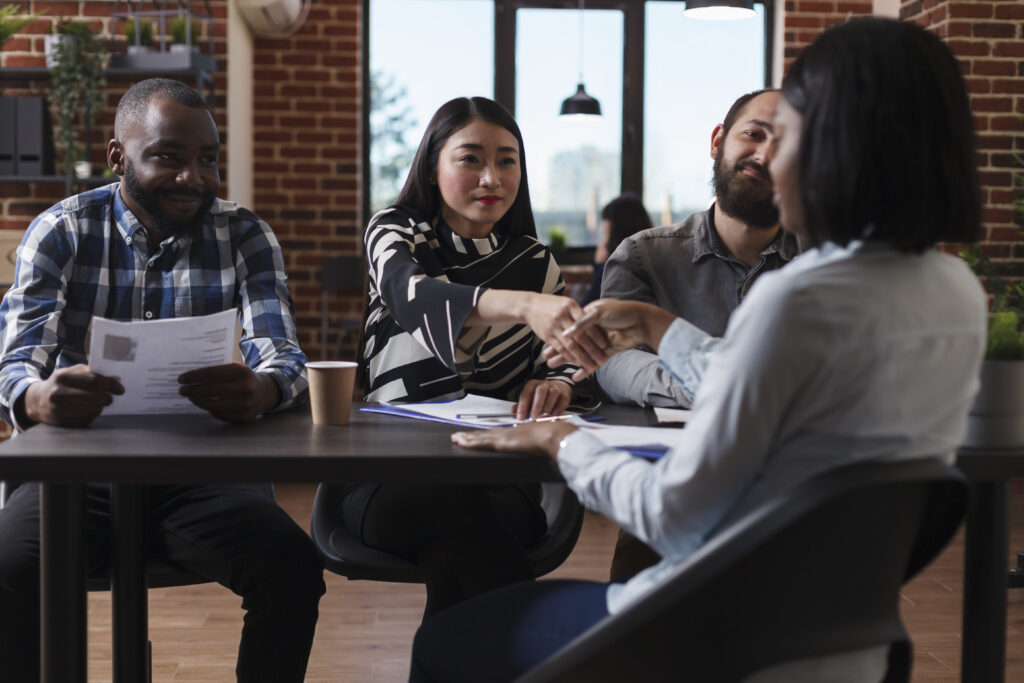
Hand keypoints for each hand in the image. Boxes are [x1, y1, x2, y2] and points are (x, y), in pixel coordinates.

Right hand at [22, 365, 124, 427]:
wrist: (38, 400)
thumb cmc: (61, 384)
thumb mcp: (71, 372)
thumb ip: (90, 372)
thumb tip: (114, 378)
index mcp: (62, 377)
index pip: (94, 381)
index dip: (110, 385)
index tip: (120, 389)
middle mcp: (58, 393)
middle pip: (95, 397)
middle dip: (107, 398)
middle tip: (109, 398)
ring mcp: (59, 410)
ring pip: (93, 410)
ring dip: (99, 407)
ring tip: (96, 403)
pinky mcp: (62, 422)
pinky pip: (87, 420)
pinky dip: (91, 415)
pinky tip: (86, 410)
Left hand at [178, 363, 280, 423]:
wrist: (265, 393)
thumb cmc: (244, 379)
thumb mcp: (235, 369)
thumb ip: (217, 372)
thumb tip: (191, 378)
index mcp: (242, 371)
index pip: (212, 374)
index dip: (194, 376)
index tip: (181, 378)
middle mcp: (245, 388)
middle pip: (211, 390)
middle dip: (193, 390)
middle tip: (182, 390)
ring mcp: (245, 404)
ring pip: (213, 405)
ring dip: (198, 401)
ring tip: (191, 397)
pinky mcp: (243, 417)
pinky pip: (220, 414)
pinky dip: (209, 409)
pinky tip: (203, 404)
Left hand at [451, 421, 576, 458]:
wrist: (553, 436)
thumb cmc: (552, 438)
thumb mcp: (544, 441)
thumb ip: (540, 444)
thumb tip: (541, 447)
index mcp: (516, 433)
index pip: (496, 434)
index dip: (484, 435)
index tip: (476, 435)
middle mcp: (507, 433)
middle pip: (485, 434)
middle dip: (471, 436)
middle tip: (458, 436)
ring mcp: (503, 437)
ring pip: (480, 437)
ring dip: (467, 438)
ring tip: (456, 439)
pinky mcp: (501, 442)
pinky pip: (481, 442)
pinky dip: (470, 442)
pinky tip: (461, 442)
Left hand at [515, 378, 571, 419]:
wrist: (559, 388)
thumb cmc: (541, 396)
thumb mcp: (530, 398)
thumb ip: (522, 405)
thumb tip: (513, 412)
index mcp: (532, 385)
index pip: (526, 394)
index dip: (522, 406)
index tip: (520, 417)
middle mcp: (544, 384)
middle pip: (540, 391)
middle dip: (536, 405)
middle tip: (533, 417)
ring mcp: (556, 388)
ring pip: (552, 395)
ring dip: (547, 408)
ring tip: (543, 419)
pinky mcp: (565, 394)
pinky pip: (562, 401)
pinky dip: (558, 409)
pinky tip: (553, 416)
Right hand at [522, 293, 608, 368]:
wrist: (529, 305)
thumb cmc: (552, 304)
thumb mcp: (567, 302)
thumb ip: (579, 312)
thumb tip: (596, 323)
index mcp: (571, 306)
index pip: (586, 323)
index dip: (596, 335)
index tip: (604, 345)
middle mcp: (562, 316)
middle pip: (580, 336)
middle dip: (592, 349)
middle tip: (601, 359)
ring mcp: (554, 326)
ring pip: (570, 345)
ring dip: (582, 357)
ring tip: (591, 366)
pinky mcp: (546, 335)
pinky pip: (560, 348)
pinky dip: (569, 356)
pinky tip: (577, 363)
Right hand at [543, 299, 675, 380]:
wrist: (643, 319)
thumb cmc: (621, 311)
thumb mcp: (599, 312)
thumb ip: (582, 323)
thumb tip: (566, 334)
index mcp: (588, 317)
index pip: (569, 330)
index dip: (558, 337)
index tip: (546, 344)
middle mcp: (593, 330)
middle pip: (572, 343)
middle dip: (559, 351)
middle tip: (546, 360)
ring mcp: (600, 342)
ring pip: (581, 354)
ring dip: (568, 361)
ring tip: (554, 368)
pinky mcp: (608, 352)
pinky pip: (594, 362)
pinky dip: (586, 370)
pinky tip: (575, 377)